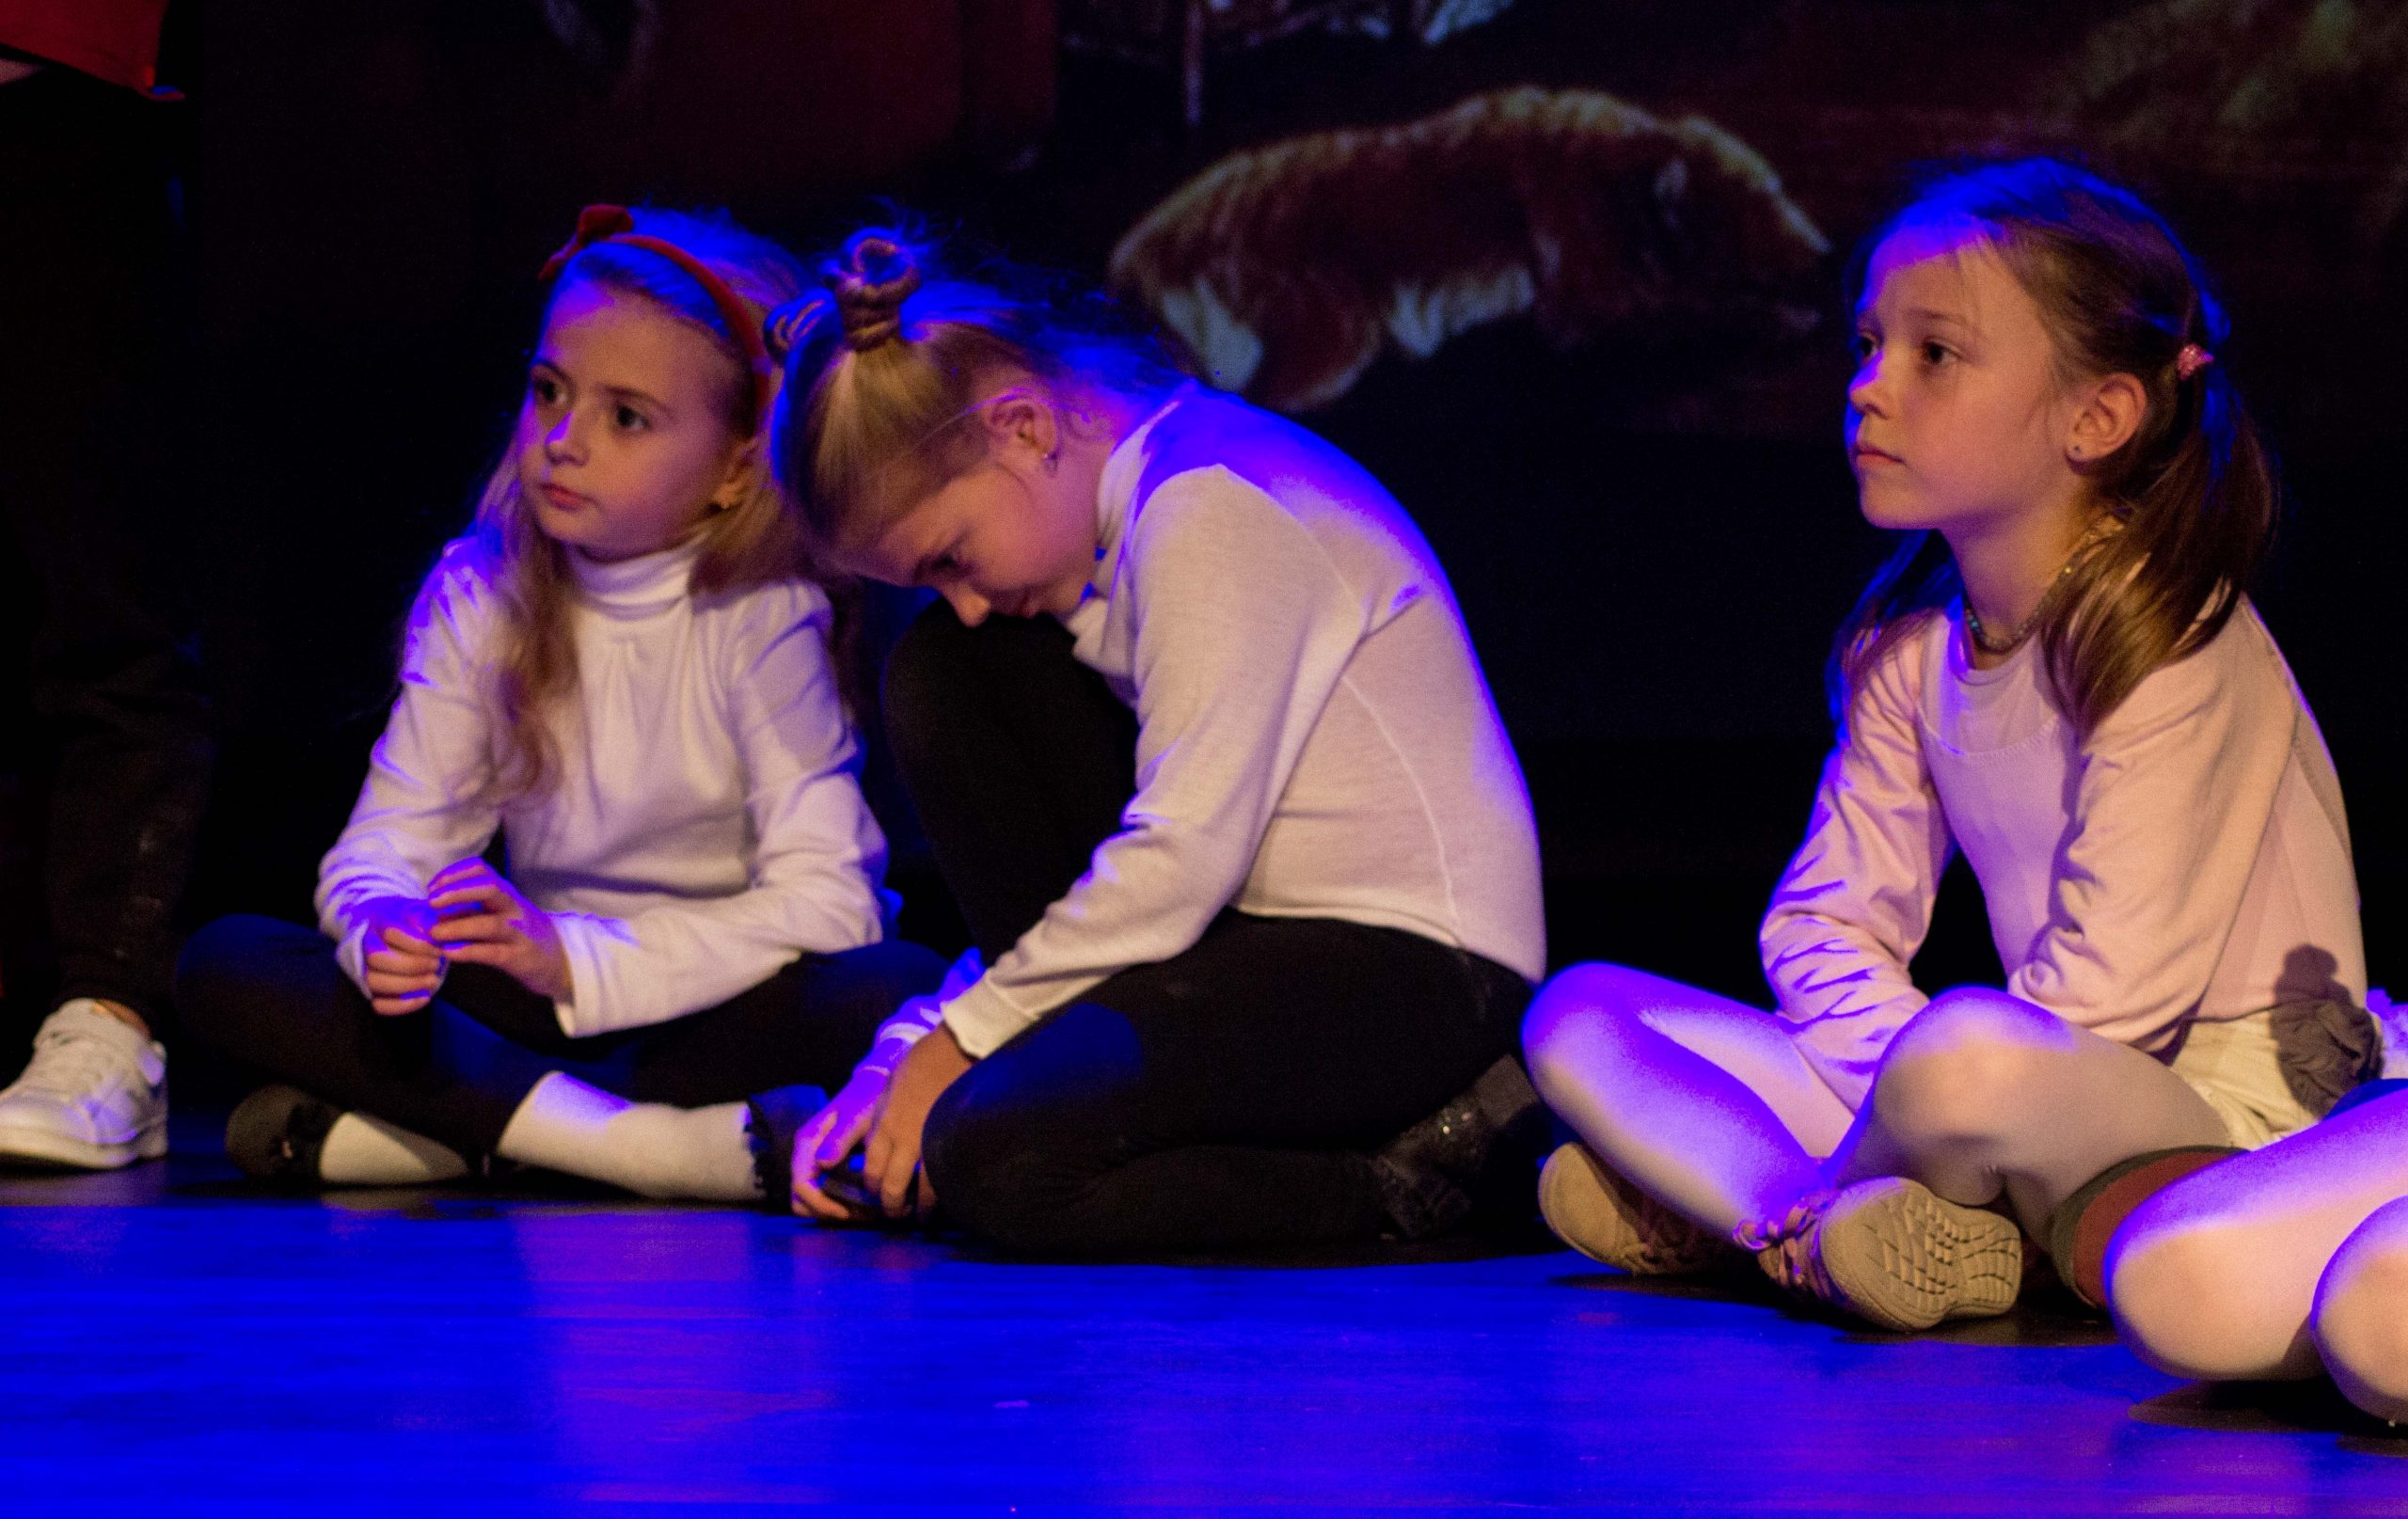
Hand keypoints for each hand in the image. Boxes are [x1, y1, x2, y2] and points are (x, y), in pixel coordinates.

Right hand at [358, 895, 445, 1015]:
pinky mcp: (369, 991)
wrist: (389, 932)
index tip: (438, 948)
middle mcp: (361, 945)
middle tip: (436, 965)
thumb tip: (434, 931)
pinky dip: (402, 1006)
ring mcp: (362, 970)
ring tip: (433, 980)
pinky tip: (424, 998)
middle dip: (412, 964)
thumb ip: (426, 918)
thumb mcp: (420, 910)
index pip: (390, 932)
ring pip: (374, 982)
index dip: (418, 943)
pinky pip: (379, 1005)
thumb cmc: (410, 921)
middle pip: (376, 958)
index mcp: (375, 921)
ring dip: (408, 985)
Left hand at [426, 858, 570, 1000]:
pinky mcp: (518, 957)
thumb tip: (428, 909)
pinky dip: (468, 952)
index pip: (480, 870)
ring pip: (489, 924)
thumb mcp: (500, 913)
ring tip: (434, 933)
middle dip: (456, 892)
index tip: (432, 888)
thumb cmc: (519, 933)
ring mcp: (518, 932)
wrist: (557, 959)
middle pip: (488, 888)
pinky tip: (449, 953)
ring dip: (458, 926)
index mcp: (505, 893)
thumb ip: (469, 909)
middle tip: (431, 903)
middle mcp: (513, 907)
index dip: (453, 874)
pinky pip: (492, 953)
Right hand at [790, 1065, 891, 1222]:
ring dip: (827, 1210)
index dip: (821, 1204)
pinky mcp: (822, 1166)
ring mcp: (812, 1161)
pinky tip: (857, 1202)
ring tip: (857, 1211)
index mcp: (808, 1142)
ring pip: (807, 1200)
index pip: (801, 1185)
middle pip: (799, 1199)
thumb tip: (822, 1163)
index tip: (846, 1211)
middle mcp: (805, 1154)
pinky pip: (819, 1192)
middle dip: (823, 1211)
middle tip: (854, 1214)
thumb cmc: (865, 1100)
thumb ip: (840, 1138)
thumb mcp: (857, 1116)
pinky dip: (832, 1202)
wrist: (872, 1088)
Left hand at [864, 1024, 973, 1219]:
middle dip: (890, 1204)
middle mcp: (900, 1139)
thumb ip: (882, 1113)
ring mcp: (927, 1143)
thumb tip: (879, 1133)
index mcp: (883, 1123)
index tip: (878, 1191)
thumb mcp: (890, 1084)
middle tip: (896, 1211)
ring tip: (920, 1216)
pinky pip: (943, 1178)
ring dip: (916, 1208)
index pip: (871, 1168)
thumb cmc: (923, 1060)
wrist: (956, 1049)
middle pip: (888, 1184)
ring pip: (916, 1189)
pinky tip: (945, 1200)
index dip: (873, 1185)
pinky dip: (941, 1195)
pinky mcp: (951, 1142)